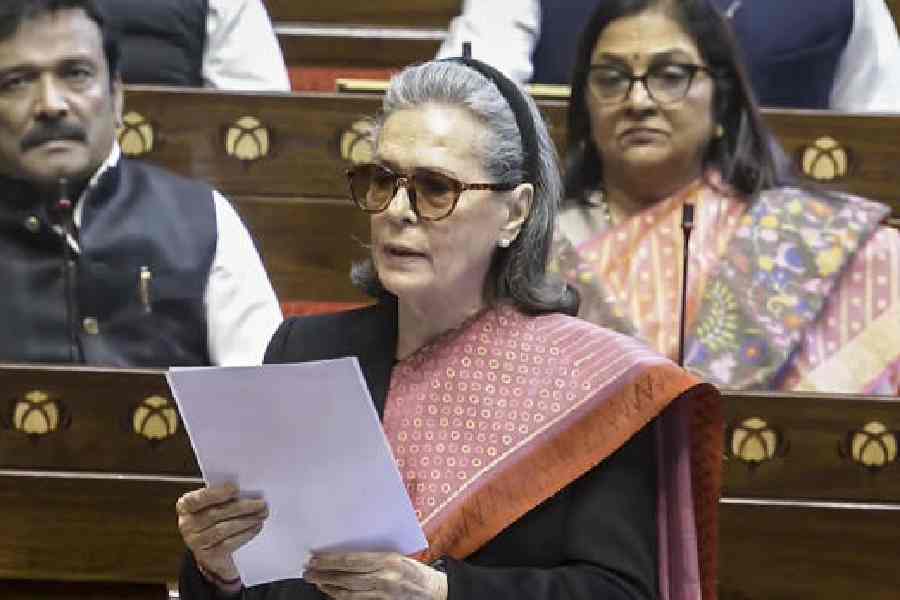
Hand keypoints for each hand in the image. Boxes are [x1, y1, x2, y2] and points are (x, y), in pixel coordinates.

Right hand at [176, 483, 267, 587]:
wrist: (214, 551)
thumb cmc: (216, 520)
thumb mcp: (214, 505)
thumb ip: (224, 497)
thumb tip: (247, 490)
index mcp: (185, 506)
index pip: (197, 499)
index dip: (216, 493)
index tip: (235, 488)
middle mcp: (186, 524)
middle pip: (215, 514)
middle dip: (241, 507)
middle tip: (261, 503)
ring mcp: (195, 542)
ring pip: (223, 529)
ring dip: (246, 520)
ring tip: (262, 514)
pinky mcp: (207, 556)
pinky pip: (228, 544)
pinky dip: (245, 534)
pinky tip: (256, 527)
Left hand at [304, 552, 447, 599]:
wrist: (437, 593)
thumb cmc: (418, 572)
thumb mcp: (399, 557)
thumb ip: (376, 557)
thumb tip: (349, 554)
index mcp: (389, 560)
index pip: (352, 559)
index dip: (331, 559)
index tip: (316, 557)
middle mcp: (385, 577)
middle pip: (346, 577)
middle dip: (324, 574)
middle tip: (308, 570)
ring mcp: (383, 593)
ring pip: (348, 592)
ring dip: (328, 586)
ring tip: (315, 581)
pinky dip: (341, 596)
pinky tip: (331, 592)